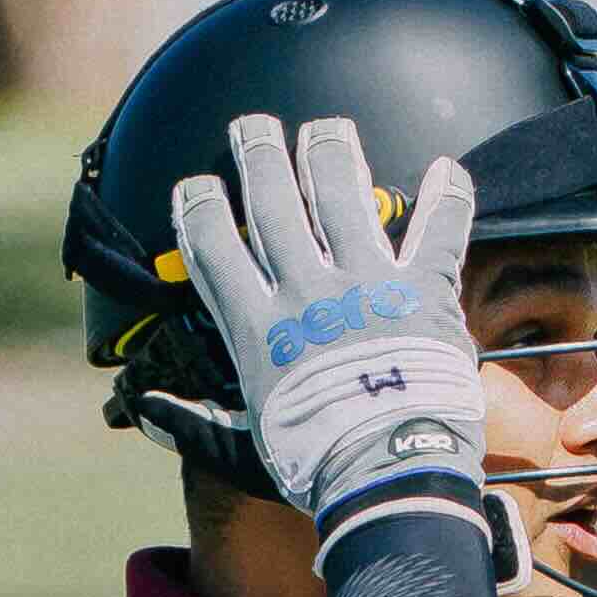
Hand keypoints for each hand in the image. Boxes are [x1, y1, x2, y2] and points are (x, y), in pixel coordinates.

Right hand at [169, 116, 483, 543]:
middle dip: (260, 156)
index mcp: (258, 326)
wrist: (388, 471)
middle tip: (253, 125)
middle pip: (274, 205)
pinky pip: (439, 231)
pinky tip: (449, 168)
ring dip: (332, 154)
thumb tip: (146, 416)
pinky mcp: (424, 290)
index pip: (214, 248)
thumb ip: (195, 420)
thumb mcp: (244, 443)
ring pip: (343, 197)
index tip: (196, 186)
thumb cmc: (316, 464)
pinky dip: (449, 197)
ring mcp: (367, 283)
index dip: (200, 209)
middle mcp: (307, 292)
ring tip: (326, 129)